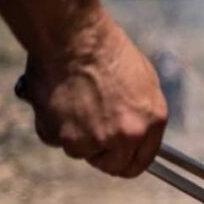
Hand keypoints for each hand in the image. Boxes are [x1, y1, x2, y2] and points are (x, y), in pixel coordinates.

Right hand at [18, 13, 166, 176]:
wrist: (74, 37)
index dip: (126, 161)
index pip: (140, 162)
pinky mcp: (63, 136)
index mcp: (151, 123)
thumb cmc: (108, 52)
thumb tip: (138, 135)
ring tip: (73, 103)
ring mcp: (94, 139)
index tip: (117, 156)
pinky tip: (57, 100)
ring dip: (74, 135)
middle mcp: (126, 137)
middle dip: (100, 153)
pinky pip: (55, 139)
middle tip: (89, 132)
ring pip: (80, 152)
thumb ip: (142, 116)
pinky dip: (52, 125)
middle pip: (111, 166)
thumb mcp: (145, 84)